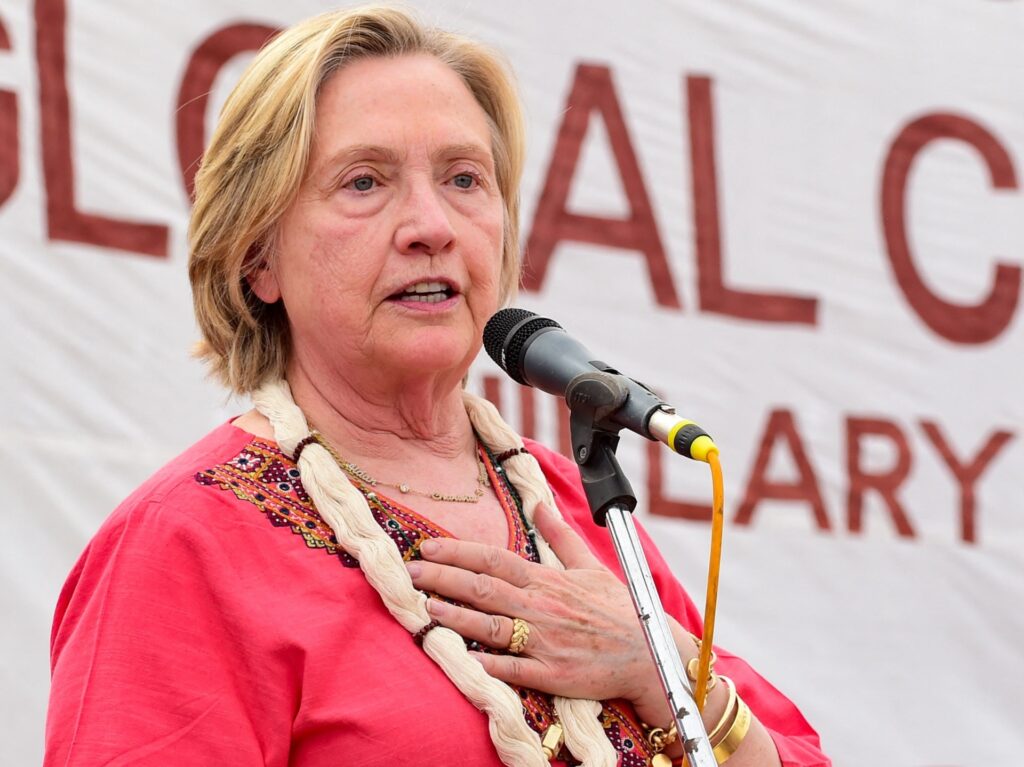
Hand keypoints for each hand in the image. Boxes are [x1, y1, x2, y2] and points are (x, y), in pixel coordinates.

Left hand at [406, 503, 670, 719]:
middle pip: (484, 588)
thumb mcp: (591, 566)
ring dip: (456, 617)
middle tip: (411, 572)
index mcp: (547, 580)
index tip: (428, 546)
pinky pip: (515, 669)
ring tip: (425, 608)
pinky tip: (464, 659)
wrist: (649, 655)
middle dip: (444, 578)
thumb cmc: (618, 611)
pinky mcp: (552, 675)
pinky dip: (490, 664)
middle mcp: (541, 608)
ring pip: (492, 627)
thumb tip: (540, 503)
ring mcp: (545, 642)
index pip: (494, 559)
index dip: (458, 551)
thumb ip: (561, 535)